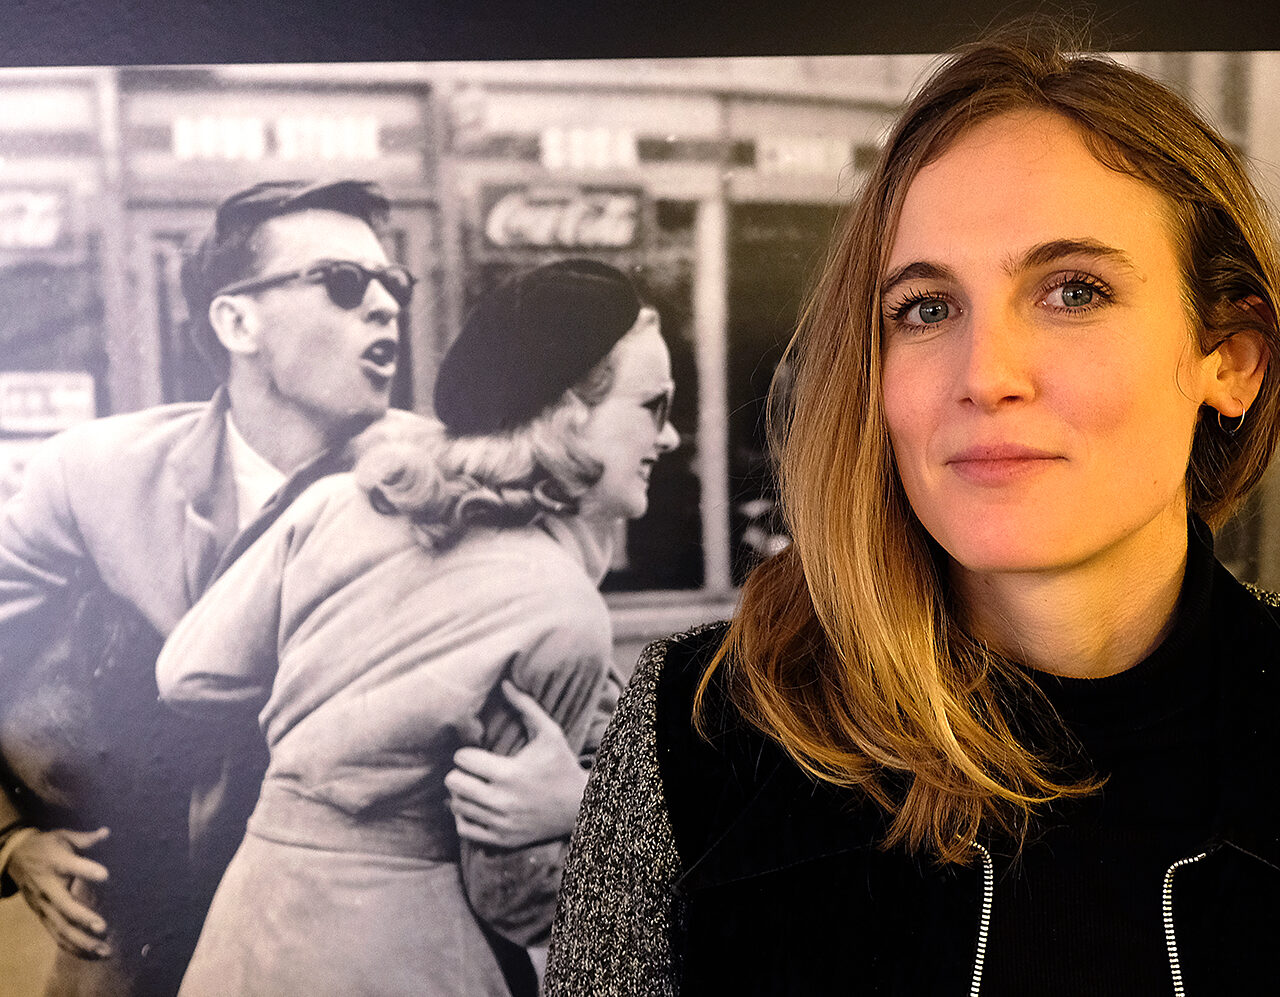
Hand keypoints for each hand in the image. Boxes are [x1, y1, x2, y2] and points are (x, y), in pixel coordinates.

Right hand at [7, 827, 111, 958]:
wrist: (14, 858)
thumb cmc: (46, 846)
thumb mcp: (63, 836)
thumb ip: (85, 839)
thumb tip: (107, 832)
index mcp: (55, 862)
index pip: (71, 866)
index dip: (87, 870)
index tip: (106, 874)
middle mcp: (47, 886)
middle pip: (64, 906)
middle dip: (83, 918)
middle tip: (103, 927)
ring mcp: (43, 905)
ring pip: (60, 927)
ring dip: (81, 940)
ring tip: (104, 949)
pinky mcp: (41, 916)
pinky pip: (55, 934)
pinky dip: (72, 946)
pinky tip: (90, 954)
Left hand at [445, 681, 588, 847]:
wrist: (580, 807)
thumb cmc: (562, 765)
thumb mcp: (549, 732)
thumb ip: (525, 707)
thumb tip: (505, 683)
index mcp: (509, 773)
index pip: (463, 760)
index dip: (466, 753)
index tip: (476, 753)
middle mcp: (501, 801)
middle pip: (454, 784)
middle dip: (459, 773)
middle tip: (471, 770)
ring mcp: (500, 823)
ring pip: (457, 806)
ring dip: (461, 794)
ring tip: (473, 786)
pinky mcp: (502, 839)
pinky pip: (465, 829)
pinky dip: (464, 817)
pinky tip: (475, 806)